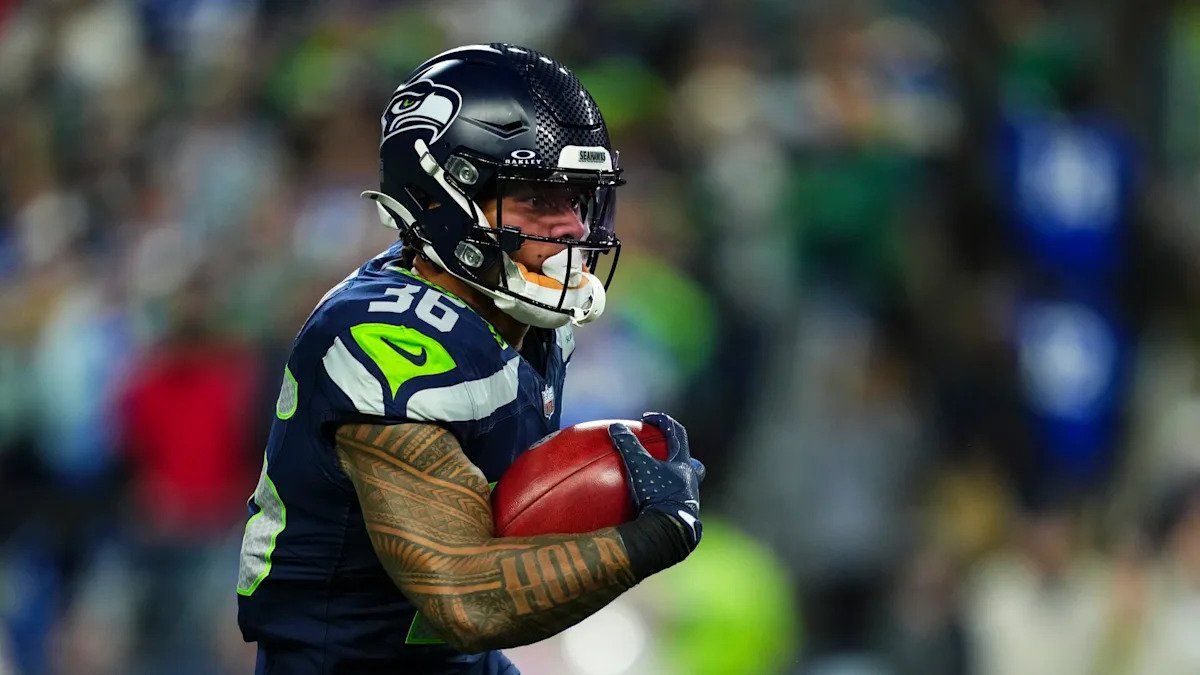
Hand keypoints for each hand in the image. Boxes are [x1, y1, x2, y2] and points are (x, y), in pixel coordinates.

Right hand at [608, 412, 704, 548]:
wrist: (669, 531)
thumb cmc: (657, 496)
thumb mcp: (639, 467)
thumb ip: (628, 445)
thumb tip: (615, 426)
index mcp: (684, 464)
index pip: (677, 433)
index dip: (663, 421)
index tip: (647, 419)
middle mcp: (690, 480)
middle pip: (688, 460)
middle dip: (674, 452)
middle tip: (658, 451)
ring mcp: (688, 499)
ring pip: (682, 481)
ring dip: (669, 475)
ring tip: (651, 476)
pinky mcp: (681, 516)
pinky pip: (674, 500)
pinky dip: (663, 495)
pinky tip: (650, 501)